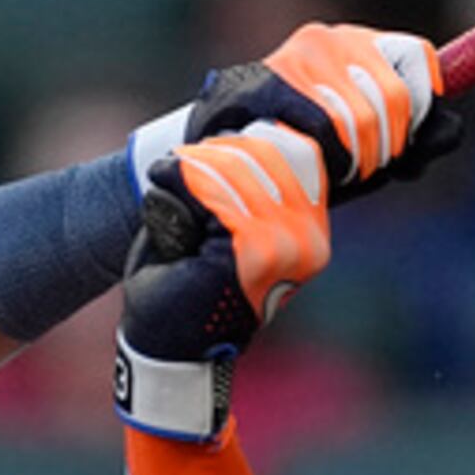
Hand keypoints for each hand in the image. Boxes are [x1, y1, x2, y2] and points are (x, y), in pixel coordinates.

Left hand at [116, 124, 329, 444]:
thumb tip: (247, 126)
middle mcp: (307, 238)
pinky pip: (213, 190)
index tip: (206, 158)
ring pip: (236, 165)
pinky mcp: (250, 252)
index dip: (248, 138)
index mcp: (307, 230)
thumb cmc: (188, 282)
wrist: (167, 348)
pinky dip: (180, 187)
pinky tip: (166, 205)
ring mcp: (284, 246)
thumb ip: (242, 184)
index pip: (297, 149)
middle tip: (178, 176)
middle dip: (213, 154)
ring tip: (169, 192)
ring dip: (191, 172)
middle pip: (267, 148)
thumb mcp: (221, 225)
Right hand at [190, 21, 461, 198]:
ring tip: (334, 170)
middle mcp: (328, 39)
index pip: (418, 59)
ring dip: (357, 161)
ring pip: (360, 119)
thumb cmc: (304, 151)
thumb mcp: (369, 146)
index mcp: (358, 43)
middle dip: (388, 148)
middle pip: (393, 97)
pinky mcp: (264, 85)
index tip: (404, 141)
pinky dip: (326, 162)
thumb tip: (454, 127)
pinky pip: (320, 133)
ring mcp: (294, 59)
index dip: (421, 107)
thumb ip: (415, 138)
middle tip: (362, 168)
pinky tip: (310, 168)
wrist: (224, 154)